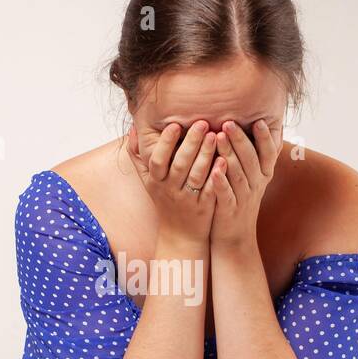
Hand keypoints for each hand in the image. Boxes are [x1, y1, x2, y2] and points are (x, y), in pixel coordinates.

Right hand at [131, 120, 217, 245]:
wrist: (179, 236)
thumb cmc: (164, 202)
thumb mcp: (147, 181)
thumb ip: (138, 156)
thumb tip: (132, 129)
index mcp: (156, 182)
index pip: (158, 160)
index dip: (165, 143)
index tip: (174, 125)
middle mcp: (170, 190)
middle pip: (180, 165)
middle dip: (191, 143)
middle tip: (202, 123)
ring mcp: (188, 199)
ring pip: (197, 176)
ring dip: (206, 155)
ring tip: (216, 135)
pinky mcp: (205, 207)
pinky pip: (211, 190)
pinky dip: (217, 176)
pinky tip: (225, 160)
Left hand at [209, 120, 277, 249]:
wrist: (234, 238)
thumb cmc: (238, 200)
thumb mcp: (250, 179)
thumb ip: (249, 156)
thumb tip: (248, 126)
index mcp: (263, 176)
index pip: (268, 154)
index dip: (265, 138)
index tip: (260, 121)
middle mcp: (256, 185)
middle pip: (251, 159)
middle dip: (240, 139)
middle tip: (229, 122)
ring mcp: (243, 199)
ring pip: (238, 174)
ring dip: (230, 155)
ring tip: (219, 137)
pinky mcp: (229, 211)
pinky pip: (226, 194)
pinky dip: (221, 181)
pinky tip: (214, 169)